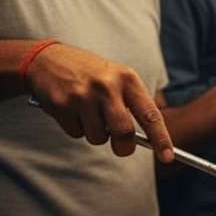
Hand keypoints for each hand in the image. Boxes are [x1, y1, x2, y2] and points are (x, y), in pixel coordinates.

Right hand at [25, 42, 173, 160]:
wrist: (47, 59)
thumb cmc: (91, 74)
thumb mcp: (117, 77)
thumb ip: (133, 103)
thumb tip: (149, 137)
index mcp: (127, 78)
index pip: (150, 114)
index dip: (161, 138)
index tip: (168, 156)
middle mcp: (107, 86)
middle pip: (123, 132)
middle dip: (124, 147)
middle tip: (122, 148)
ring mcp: (83, 95)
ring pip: (98, 137)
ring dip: (95, 134)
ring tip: (89, 114)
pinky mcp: (62, 104)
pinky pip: (76, 133)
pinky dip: (75, 128)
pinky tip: (71, 110)